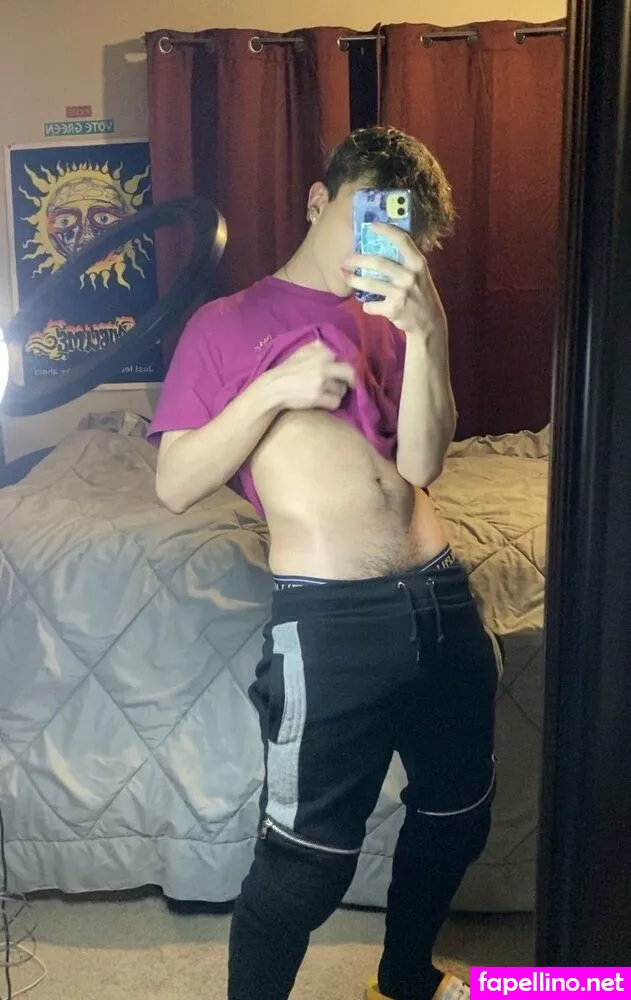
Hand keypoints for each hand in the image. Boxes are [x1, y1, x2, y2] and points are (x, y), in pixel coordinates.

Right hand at [268, 340, 355, 411]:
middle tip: (351, 385)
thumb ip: (316, 346)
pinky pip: (335, 402)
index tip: (341, 372)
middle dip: (351, 380)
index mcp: (322, 353)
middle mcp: (324, 366)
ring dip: (337, 392)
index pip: (342, 359)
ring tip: (328, 393)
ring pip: (342, 390)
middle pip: (350, 374)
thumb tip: (327, 345)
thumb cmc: (287, 369)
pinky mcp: (318, 397)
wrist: (274, 387)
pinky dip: (332, 403)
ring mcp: (321, 382)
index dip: (342, 367)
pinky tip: (324, 401)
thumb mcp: (300, 351)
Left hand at [344, 223, 446, 337]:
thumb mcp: (419, 273)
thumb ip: (405, 260)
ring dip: (354, 280)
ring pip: (370, 284)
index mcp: (417, 263)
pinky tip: (368, 304)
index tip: (371, 226)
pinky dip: (367, 305)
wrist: (429, 320)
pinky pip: (371, 305)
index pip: (402, 240)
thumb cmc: (421, 292)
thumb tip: (381, 244)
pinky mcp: (393, 309)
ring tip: (346, 276)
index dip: (386, 231)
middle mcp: (409, 276)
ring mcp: (401, 293)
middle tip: (346, 260)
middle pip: (379, 263)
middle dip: (358, 260)